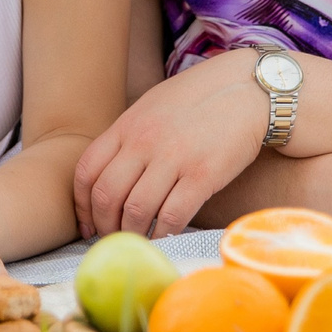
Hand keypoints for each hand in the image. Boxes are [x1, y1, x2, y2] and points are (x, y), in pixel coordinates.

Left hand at [73, 50, 266, 239]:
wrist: (248, 89)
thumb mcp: (153, 107)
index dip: (82, 205)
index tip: (88, 223)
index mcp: (127, 125)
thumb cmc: (200, 100)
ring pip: (136, 211)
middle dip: (104, 225)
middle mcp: (143, 141)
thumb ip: (129, 136)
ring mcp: (173, 158)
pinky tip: (164, 237)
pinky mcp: (203, 175)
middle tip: (112, 238)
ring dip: (132, 234)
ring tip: (137, 241)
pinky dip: (163, 234)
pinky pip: (172, 217)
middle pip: (106, 196)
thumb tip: (109, 174)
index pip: (86, 171)